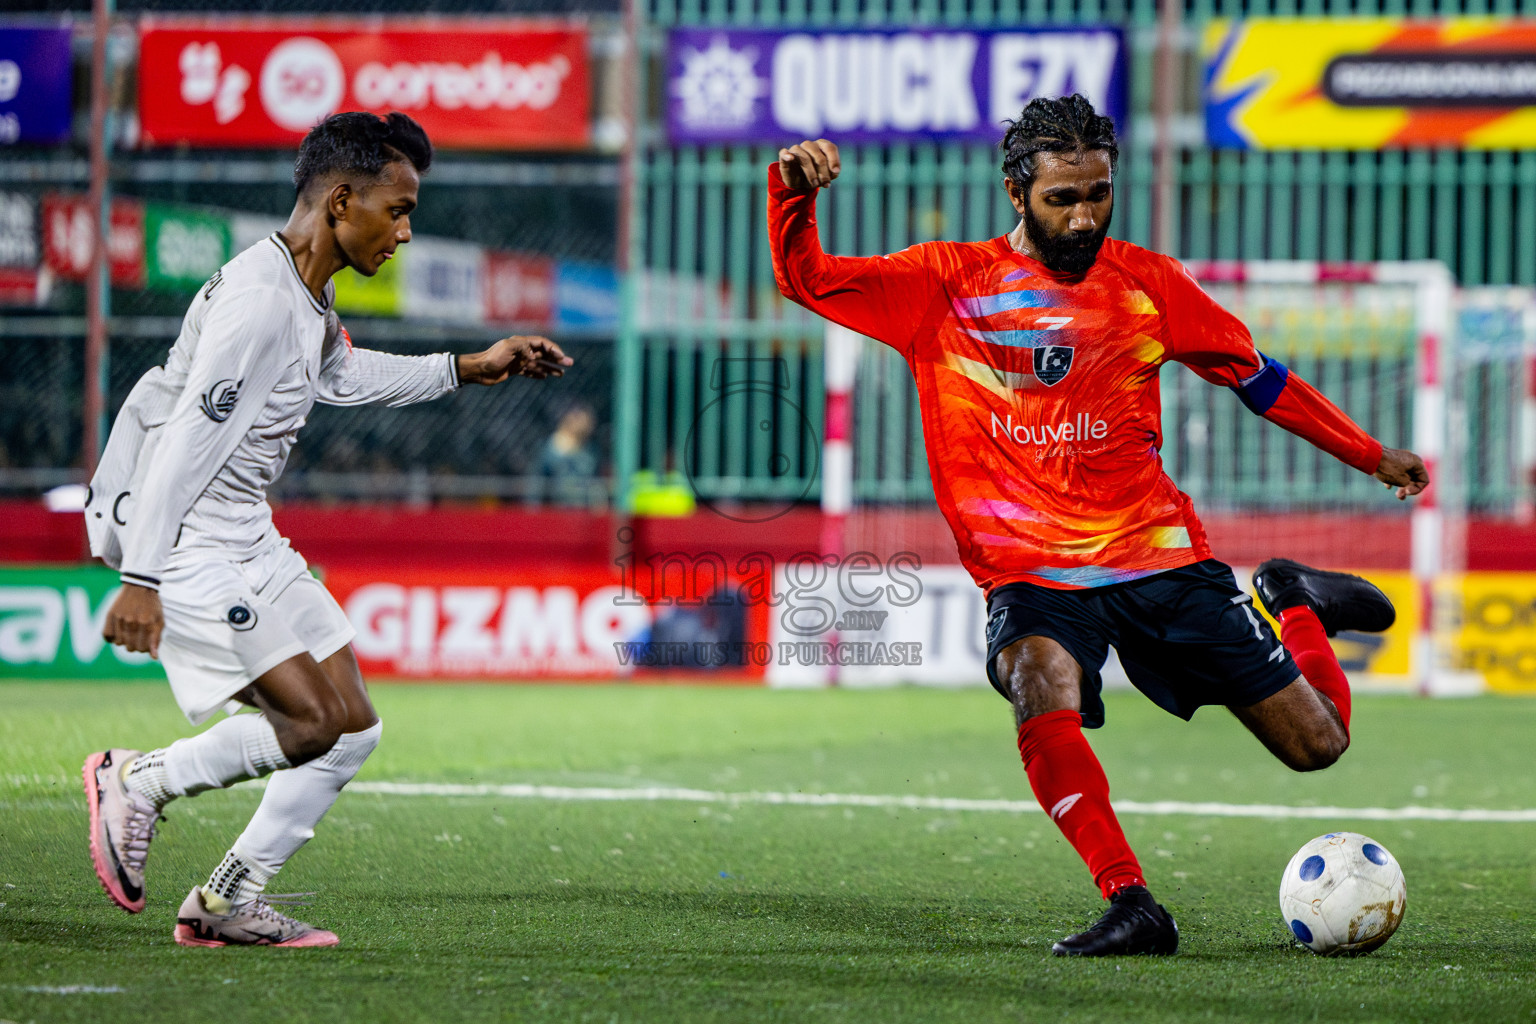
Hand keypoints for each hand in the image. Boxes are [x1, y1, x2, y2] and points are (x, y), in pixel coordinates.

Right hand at [103, 583, 162, 658]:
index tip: (146, 642)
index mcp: (146, 623)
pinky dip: (112, 637)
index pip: (143, 649)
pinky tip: (119, 632)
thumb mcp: (160, 621)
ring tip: (130, 633)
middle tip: (139, 637)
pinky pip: (107, 636)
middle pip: (130, 648)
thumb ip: (156, 639)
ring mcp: (119, 619)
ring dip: (125, 641)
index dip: (145, 649)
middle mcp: (132, 622)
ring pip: (119, 643)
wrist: (140, 587)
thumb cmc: (152, 606)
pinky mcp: (110, 616)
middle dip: (136, 646)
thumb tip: (153, 657)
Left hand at [457, 336, 572, 384]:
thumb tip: (534, 355)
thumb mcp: (507, 348)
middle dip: (557, 358)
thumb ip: (523, 347)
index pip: (542, 343)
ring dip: (551, 368)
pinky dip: (538, 374)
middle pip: (544, 353)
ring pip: (539, 363)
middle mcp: (522, 350)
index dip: (553, 349)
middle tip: (570, 363)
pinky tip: (545, 377)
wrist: (479, 370)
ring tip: (561, 374)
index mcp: (522, 343)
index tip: (561, 357)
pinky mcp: (514, 370)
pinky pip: (530, 371)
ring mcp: (519, 361)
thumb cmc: (492, 357)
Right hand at [777, 139, 840, 191]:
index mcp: (821, 145)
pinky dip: (787, 155)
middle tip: (825, 184)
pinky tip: (790, 158)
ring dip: (811, 173)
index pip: (830, 148)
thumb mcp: (826, 176)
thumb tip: (834, 172)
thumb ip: (832, 173)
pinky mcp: (784, 156)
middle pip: (818, 155)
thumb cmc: (816, 176)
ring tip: (815, 185)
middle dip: (823, 172)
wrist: (799, 183)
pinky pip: (784, 153)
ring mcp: (796, 149)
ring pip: (804, 158)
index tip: (835, 172)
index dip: (834, 160)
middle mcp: (809, 145)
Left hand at [1373, 447, 1429, 499]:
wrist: (1370, 457)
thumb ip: (1408, 485)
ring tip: (1397, 495)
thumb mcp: (1401, 481)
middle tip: (1400, 496)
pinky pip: (1396, 473)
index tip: (1407, 492)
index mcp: (1417, 463)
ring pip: (1405, 476)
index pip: (1424, 480)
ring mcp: (1401, 460)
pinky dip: (1393, 480)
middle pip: (1415, 478)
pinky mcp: (1391, 461)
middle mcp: (1411, 460)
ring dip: (1402, 487)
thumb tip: (1407, 485)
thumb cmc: (1387, 468)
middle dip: (1409, 489)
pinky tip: (1387, 486)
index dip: (1417, 489)